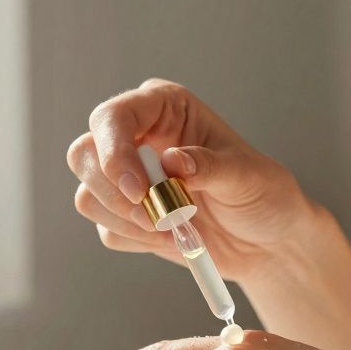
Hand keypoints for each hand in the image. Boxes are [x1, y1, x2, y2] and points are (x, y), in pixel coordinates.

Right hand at [68, 78, 322, 280]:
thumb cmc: (262, 194)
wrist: (266, 241)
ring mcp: (126, 177)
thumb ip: (209, 165)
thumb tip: (171, 159)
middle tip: (157, 218)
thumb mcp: (246, 176)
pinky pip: (106, 230)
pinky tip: (172, 239)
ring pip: (88, 196)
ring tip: (175, 230)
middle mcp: (137, 136)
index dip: (114, 153)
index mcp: (164, 108)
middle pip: (84, 154)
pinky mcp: (125, 215)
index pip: (113, 117)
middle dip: (114, 193)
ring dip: (127, 221)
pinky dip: (137, 241)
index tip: (139, 192)